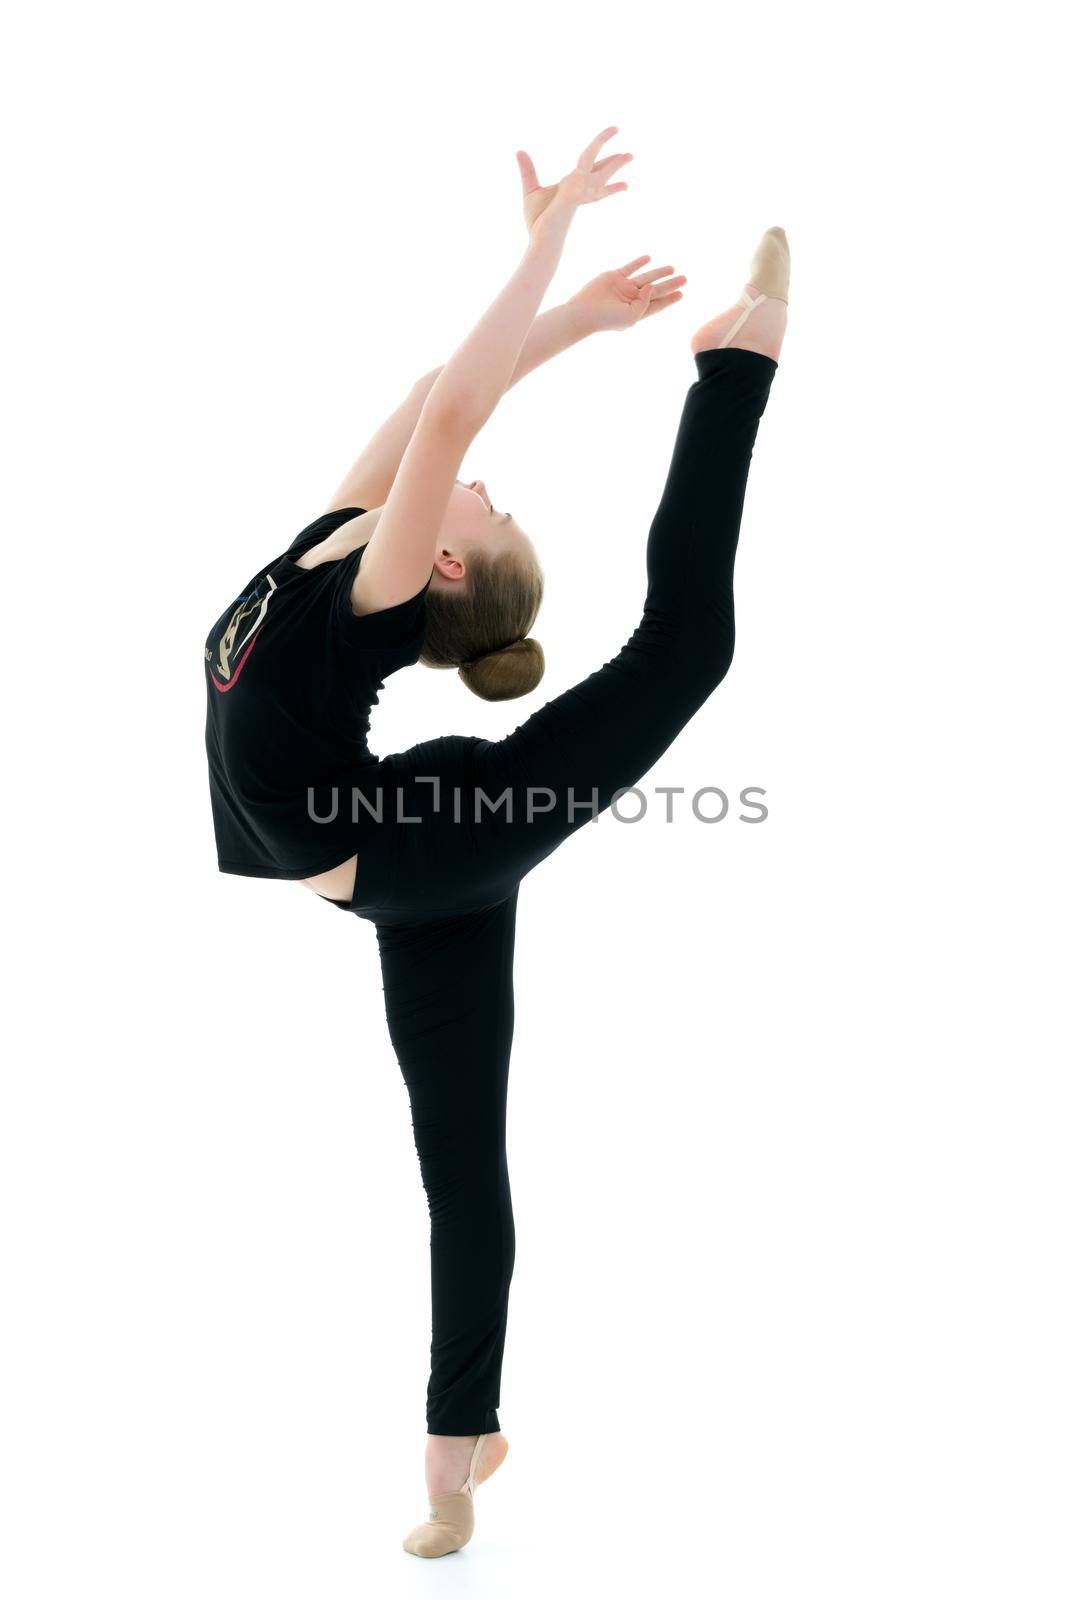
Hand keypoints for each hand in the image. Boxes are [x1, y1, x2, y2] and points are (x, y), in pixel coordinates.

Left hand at [516, 126, 631, 245]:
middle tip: (631, 154)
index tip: (613, 148)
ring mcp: (578, 195)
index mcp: (571, 185)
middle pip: (600, 171)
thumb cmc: (537, 222)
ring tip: (630, 155)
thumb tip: (519, 151)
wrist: (540, 242)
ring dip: (615, 165)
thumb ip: (528, 170)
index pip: (589, 167)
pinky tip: (622, 183)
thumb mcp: (530, 190)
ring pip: (600, 175)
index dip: (600, 156)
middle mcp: (579, 189)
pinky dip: (605, 185)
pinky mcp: (572, 200)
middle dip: (615, 161)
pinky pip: (586, 186)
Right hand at [569, 256, 686, 331]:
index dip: (670, 299)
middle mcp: (632, 298)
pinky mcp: (614, 277)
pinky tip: (649, 258)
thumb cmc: (608, 319)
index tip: (682, 294)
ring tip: (672, 268)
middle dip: (670, 284)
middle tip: (685, 279)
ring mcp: (624, 287)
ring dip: (659, 272)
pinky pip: (630, 268)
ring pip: (645, 277)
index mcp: (637, 311)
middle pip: (655, 290)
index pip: (657, 304)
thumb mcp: (632, 316)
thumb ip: (645, 302)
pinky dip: (639, 263)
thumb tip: (652, 286)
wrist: (585, 312)